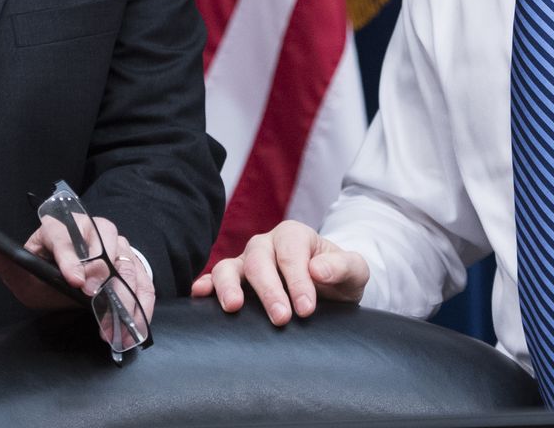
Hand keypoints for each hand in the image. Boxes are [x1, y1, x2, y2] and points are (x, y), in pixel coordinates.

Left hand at [0, 211, 156, 323]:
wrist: (76, 285)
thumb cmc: (47, 278)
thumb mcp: (23, 274)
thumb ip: (3, 261)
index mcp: (58, 228)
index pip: (64, 232)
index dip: (70, 255)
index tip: (74, 281)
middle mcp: (90, 229)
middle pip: (102, 237)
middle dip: (101, 269)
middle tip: (97, 297)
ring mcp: (116, 245)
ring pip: (126, 257)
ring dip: (123, 289)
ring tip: (116, 318)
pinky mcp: (134, 264)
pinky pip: (144, 279)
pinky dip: (142, 301)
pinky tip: (136, 325)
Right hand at [191, 219, 368, 324]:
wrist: (330, 290)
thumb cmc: (339, 276)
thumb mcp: (354, 270)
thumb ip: (343, 266)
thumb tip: (318, 270)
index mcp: (294, 235)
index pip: (290, 255)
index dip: (297, 282)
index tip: (307, 309)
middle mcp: (265, 244)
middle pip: (259, 261)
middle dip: (269, 290)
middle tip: (281, 318)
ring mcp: (246, 262)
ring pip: (229, 266)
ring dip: (228, 286)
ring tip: (234, 307)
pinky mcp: (235, 281)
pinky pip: (214, 279)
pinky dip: (206, 285)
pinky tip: (200, 295)